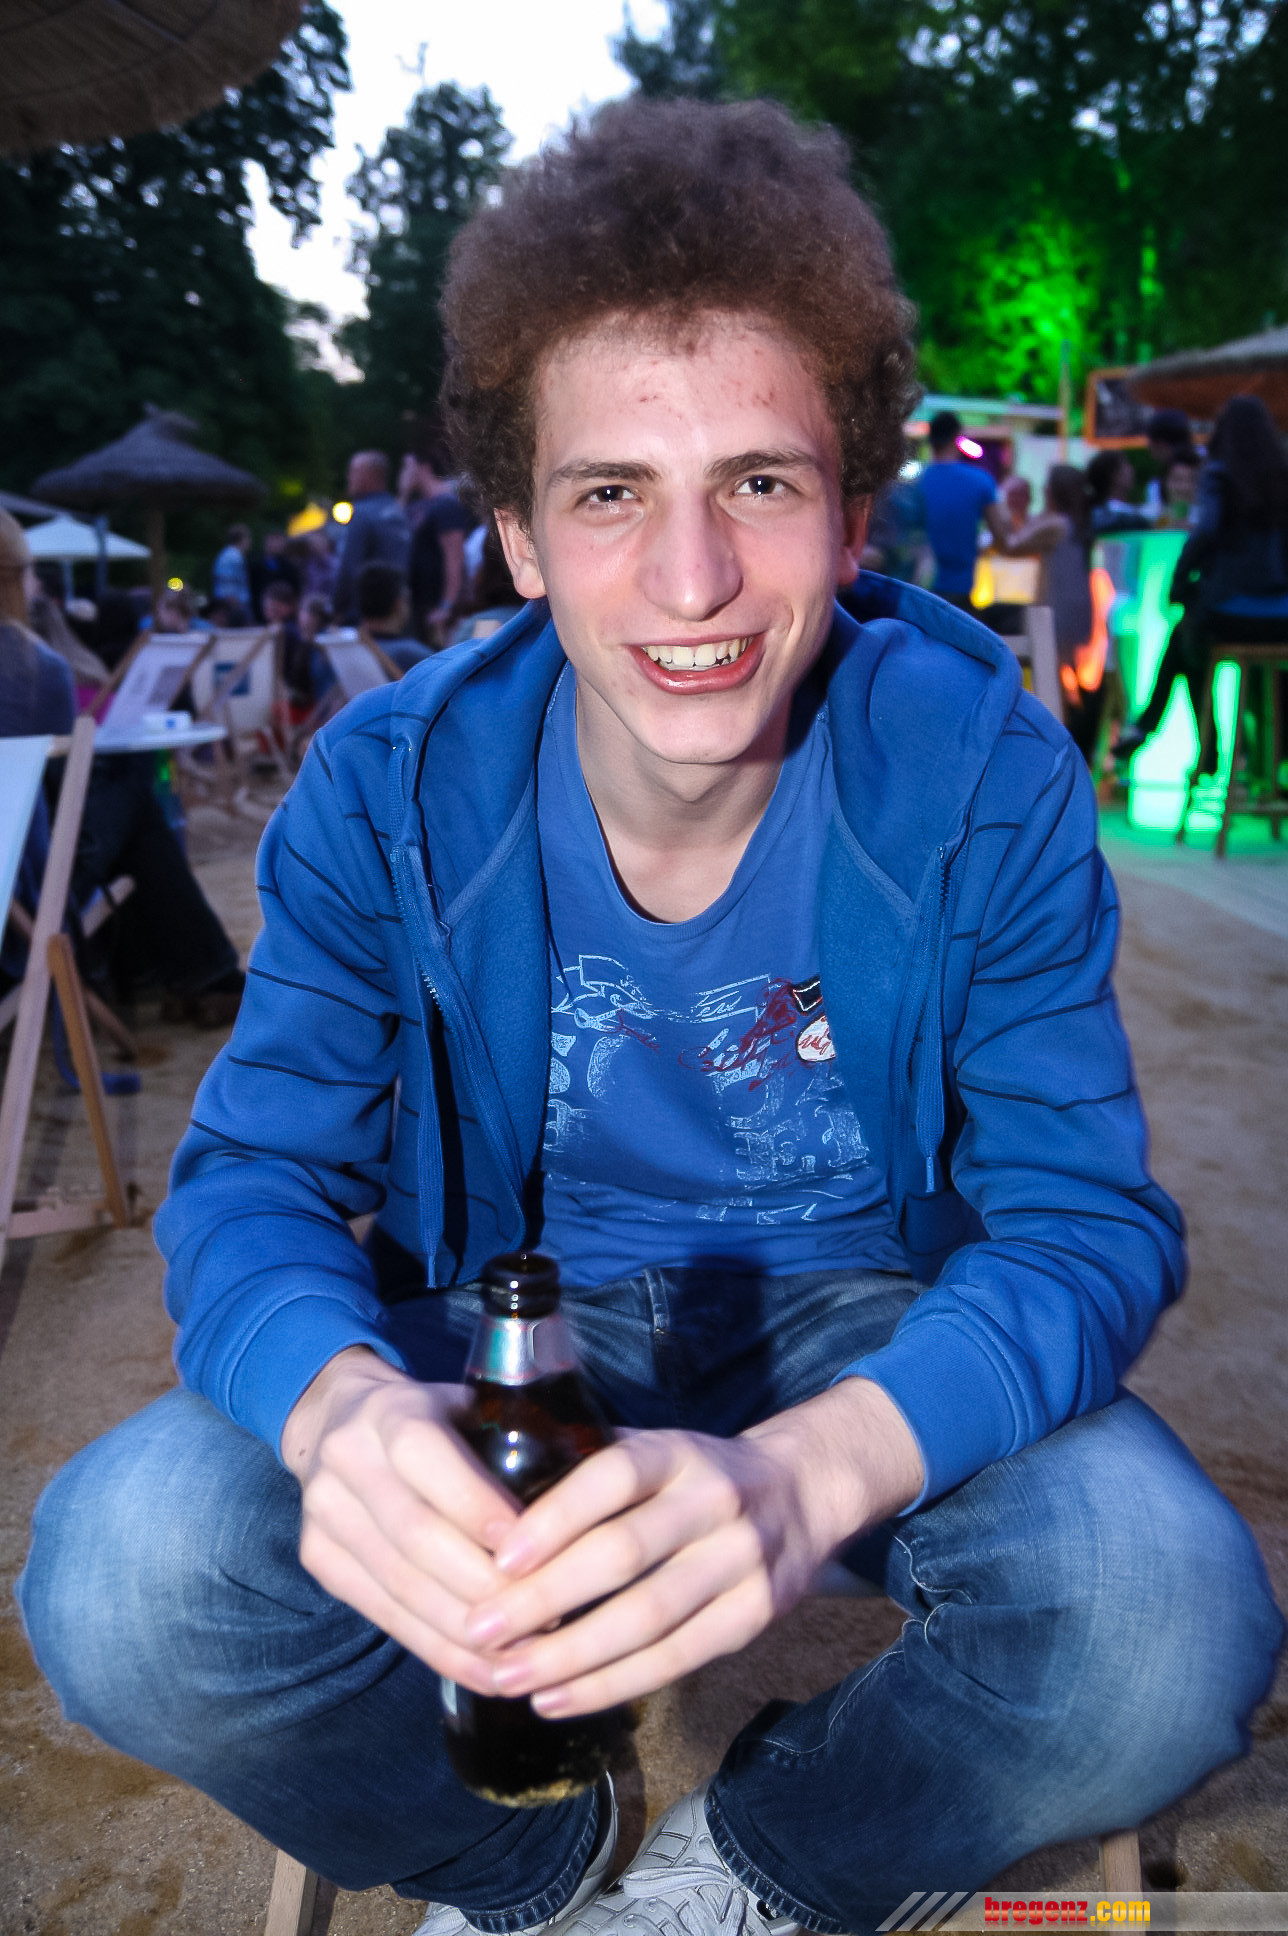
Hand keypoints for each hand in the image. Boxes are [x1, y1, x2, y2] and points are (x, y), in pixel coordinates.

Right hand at [281, 1346, 521, 1691]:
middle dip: (484, 1586)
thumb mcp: (469, 1404)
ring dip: (465, 1634)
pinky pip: (383, 1615)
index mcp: (392, 1413)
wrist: (337, 1418)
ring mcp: (324, 1514)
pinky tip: (486, 1672)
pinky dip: (438, 1650)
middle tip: (548, 1622)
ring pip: (400, 1586)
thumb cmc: (434, 1416)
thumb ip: (512, 1441)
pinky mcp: (318, 1559)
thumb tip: (584, 1505)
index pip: (429, 1459)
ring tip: (527, 1660)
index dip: (479, 1509)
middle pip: (417, 1537)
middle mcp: (349, 1461)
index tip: (535, 1554)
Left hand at [459, 1378, 922, 1715]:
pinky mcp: (755, 1615)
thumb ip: (587, 1465)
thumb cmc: (696, 1476)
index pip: (614, 1476)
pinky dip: (612, 1684)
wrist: (805, 1492)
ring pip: (648, 1618)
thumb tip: (490, 1497)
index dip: (556, 1516)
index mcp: (678, 1452)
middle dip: (545, 1599)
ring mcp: (742, 1561)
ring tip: (508, 1676)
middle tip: (480, 1628)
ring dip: (570, 1656)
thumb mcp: (654, 1448)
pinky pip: (676, 1659)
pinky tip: (558, 1698)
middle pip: (623, 1555)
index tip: (499, 1556)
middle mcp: (715, 1501)